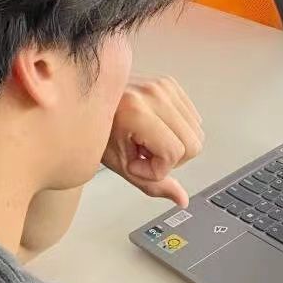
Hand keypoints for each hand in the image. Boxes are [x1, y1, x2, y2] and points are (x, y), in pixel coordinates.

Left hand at [102, 77, 203, 207]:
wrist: (86, 105)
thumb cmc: (98, 133)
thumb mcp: (121, 164)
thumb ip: (153, 184)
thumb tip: (181, 199)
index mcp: (136, 111)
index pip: (174, 152)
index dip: (157, 169)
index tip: (135, 164)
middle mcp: (153, 94)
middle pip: (193, 144)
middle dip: (171, 159)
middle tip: (144, 154)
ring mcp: (163, 86)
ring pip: (197, 132)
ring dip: (176, 144)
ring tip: (148, 140)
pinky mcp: (169, 83)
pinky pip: (193, 118)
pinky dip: (178, 131)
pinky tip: (155, 130)